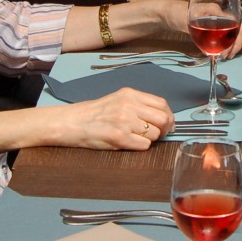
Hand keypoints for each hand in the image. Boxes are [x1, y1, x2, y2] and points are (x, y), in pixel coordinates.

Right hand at [48, 87, 175, 150]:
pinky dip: (140, 146)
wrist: (73, 122)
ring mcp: (124, 121)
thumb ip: (139, 104)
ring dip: (149, 139)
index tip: (167, 124)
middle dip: (164, 129)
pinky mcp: (119, 137)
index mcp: (130, 94)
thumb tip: (163, 116)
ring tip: (136, 137)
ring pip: (154, 134)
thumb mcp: (119, 100)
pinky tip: (129, 143)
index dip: (168, 116)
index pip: (162, 104)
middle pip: (163, 119)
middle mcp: (129, 105)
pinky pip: (144, 145)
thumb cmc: (96, 113)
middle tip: (157, 134)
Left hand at [157, 0, 241, 57]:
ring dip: (231, 45)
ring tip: (225, 56)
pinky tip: (219, 52)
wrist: (167, 13)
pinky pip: (223, 34)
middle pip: (237, 29)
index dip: (235, 40)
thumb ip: (198, 35)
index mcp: (216, 10)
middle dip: (235, 44)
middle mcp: (219, 14)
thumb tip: (208, 51)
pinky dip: (224, 44)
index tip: (226, 52)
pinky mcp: (211, 26)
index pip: (235, 24)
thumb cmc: (176, 13)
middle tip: (226, 57)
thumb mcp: (187, 22)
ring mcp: (216, 20)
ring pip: (231, 33)